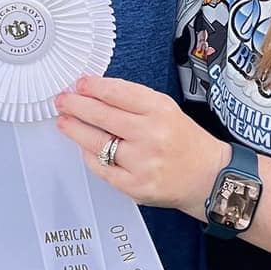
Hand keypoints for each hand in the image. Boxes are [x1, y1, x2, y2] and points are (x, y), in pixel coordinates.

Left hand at [56, 75, 228, 217]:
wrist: (208, 176)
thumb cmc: (184, 139)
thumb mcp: (166, 109)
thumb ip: (134, 101)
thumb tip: (96, 92)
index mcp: (160, 109)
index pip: (118, 92)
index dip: (94, 86)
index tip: (79, 83)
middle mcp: (151, 134)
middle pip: (103, 115)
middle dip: (77, 105)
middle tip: (62, 99)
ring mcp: (142, 162)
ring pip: (98, 142)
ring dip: (75, 130)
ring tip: (64, 121)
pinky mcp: (135, 186)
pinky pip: (103, 168)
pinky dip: (89, 156)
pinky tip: (83, 147)